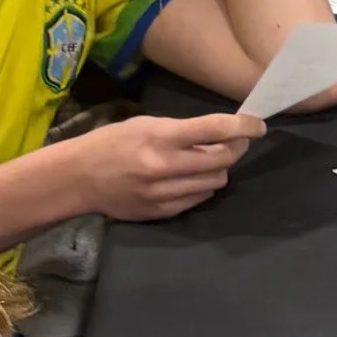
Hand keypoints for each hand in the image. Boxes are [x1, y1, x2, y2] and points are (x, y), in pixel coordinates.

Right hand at [73, 111, 262, 220]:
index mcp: (160, 137)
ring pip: (215, 181)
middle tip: (236, 141)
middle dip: (236, 148)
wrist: (79, 178)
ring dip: (219, 168)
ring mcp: (164, 192)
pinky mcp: (162, 211)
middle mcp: (165, 166)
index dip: (243, 127)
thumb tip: (220, 135)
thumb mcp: (144, 125)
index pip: (215, 130)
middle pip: (223, 159)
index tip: (258, 126)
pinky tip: (191, 178)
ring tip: (207, 160)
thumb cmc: (112, 143)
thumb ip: (181, 131)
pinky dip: (202, 186)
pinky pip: (199, 198)